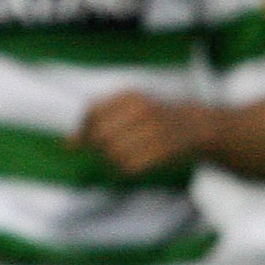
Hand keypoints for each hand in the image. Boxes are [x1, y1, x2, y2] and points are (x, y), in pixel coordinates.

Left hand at [71, 91, 211, 176]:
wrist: (196, 126)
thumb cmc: (152, 118)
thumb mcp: (128, 110)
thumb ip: (97, 122)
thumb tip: (68, 144)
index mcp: (132, 96)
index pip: (92, 113)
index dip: (84, 129)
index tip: (87, 137)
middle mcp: (143, 111)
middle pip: (100, 136)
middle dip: (99, 146)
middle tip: (108, 148)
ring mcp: (156, 131)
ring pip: (114, 153)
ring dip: (113, 159)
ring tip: (124, 154)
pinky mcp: (164, 151)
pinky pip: (130, 166)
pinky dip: (126, 168)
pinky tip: (135, 162)